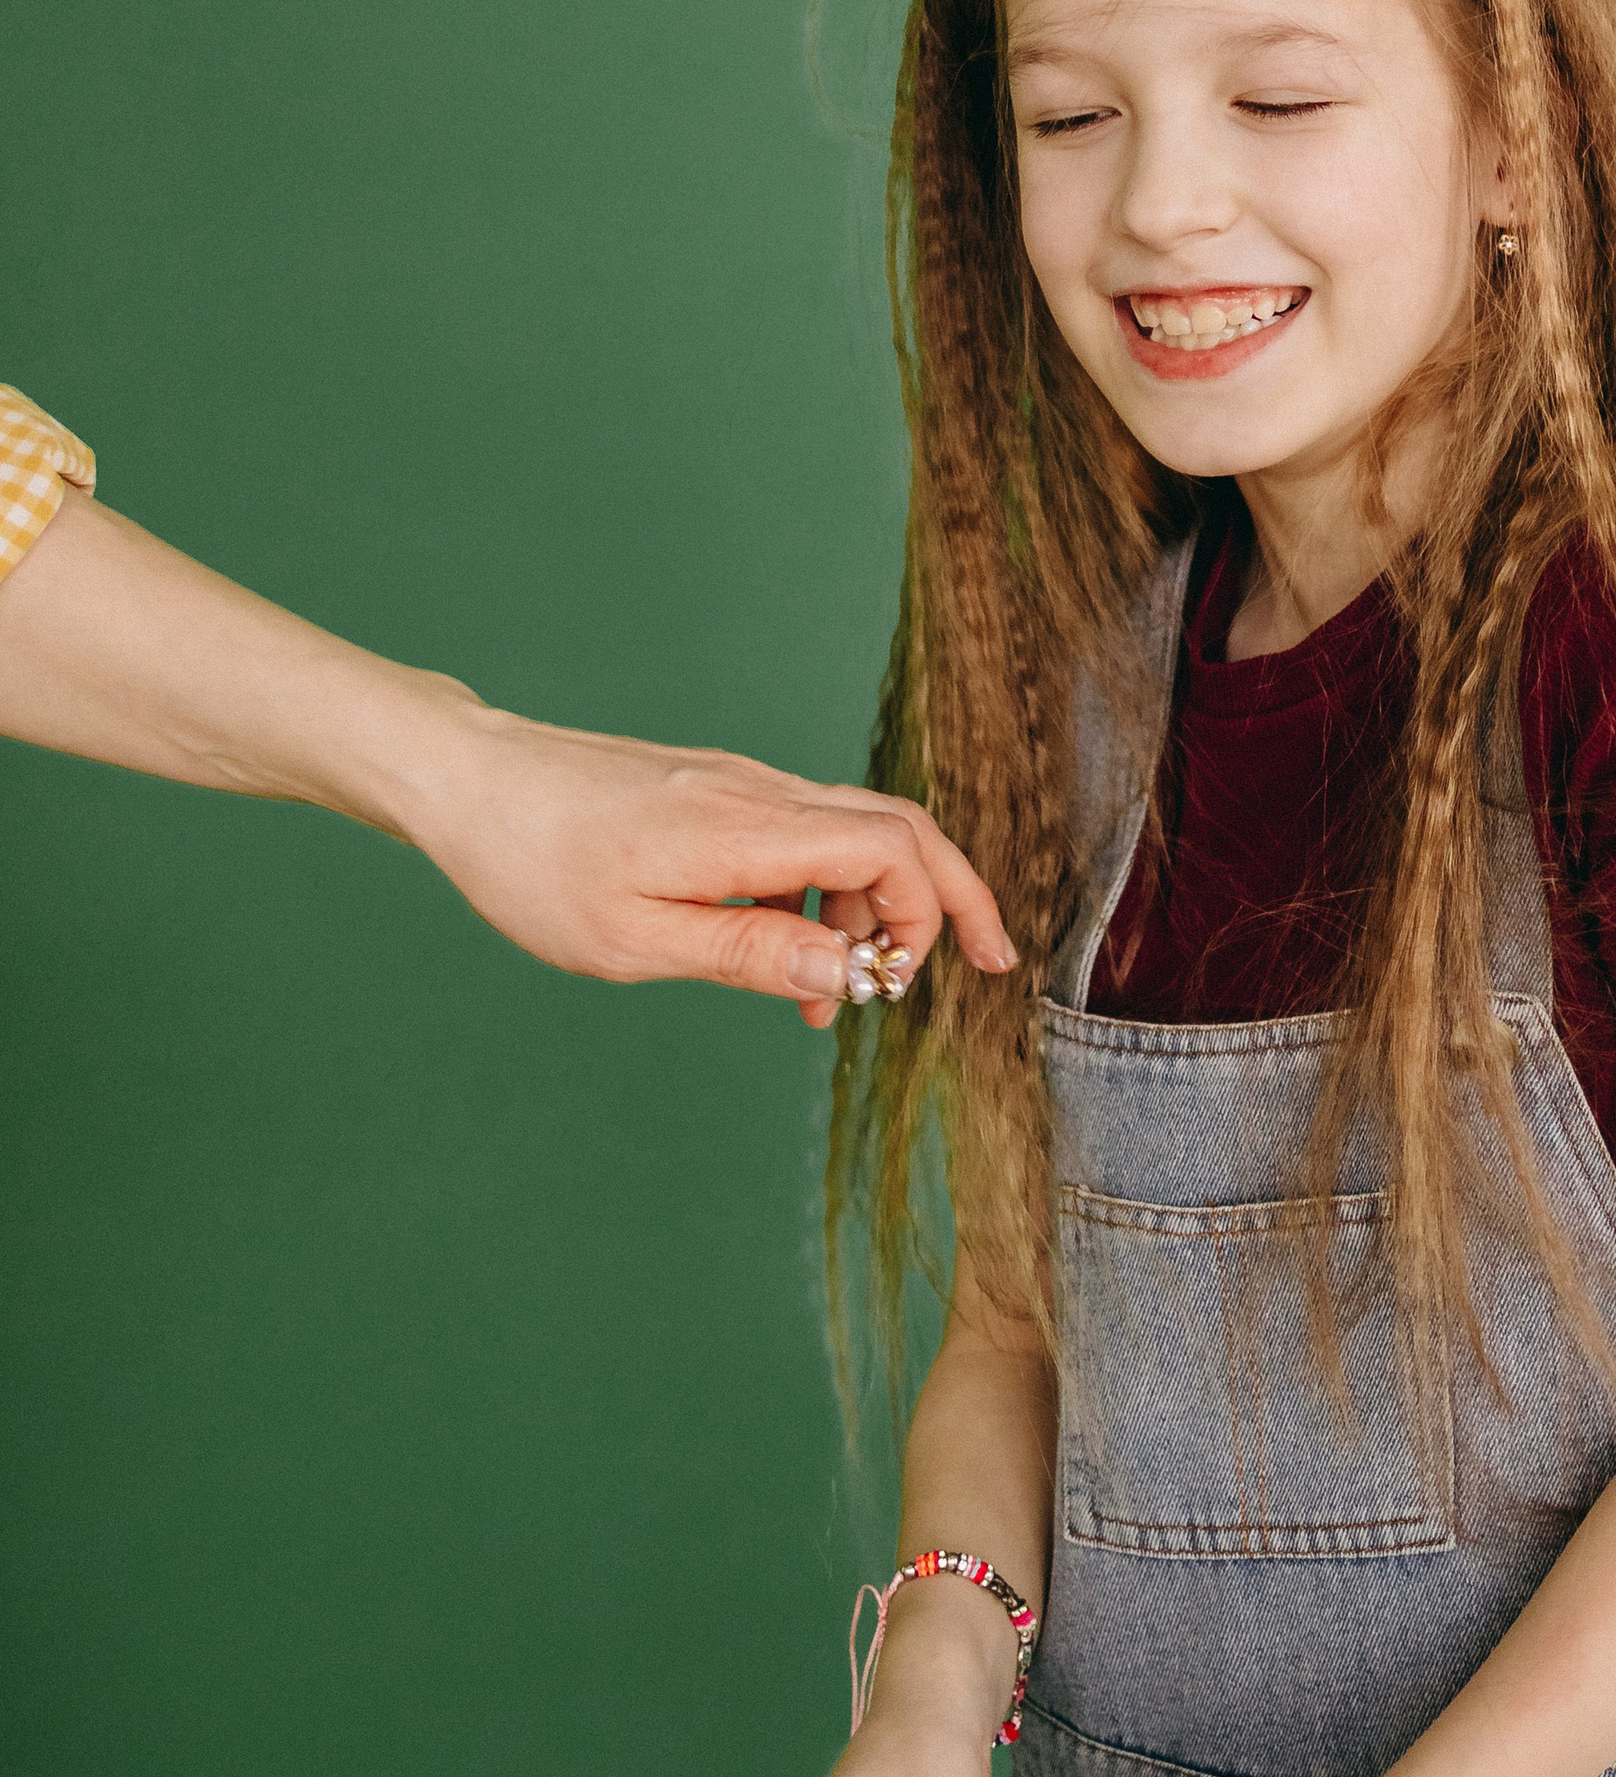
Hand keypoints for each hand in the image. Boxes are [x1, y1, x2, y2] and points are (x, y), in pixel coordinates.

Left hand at [410, 704, 1015, 1023]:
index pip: (890, 848)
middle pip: (899, 827)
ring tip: (834, 995)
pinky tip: (787, 949)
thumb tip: (846, 970)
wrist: (470, 781)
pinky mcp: (719, 792)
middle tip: (984, 965)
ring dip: (872, 910)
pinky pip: (805, 835)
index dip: (933, 912)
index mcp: (743, 827)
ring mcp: (741, 786)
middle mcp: (758, 792)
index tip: (927, 980)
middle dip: (949, 898)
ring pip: (854, 832)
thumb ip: (746, 953)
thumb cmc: (532, 865)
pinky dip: (824, 892)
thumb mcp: (632, 940)